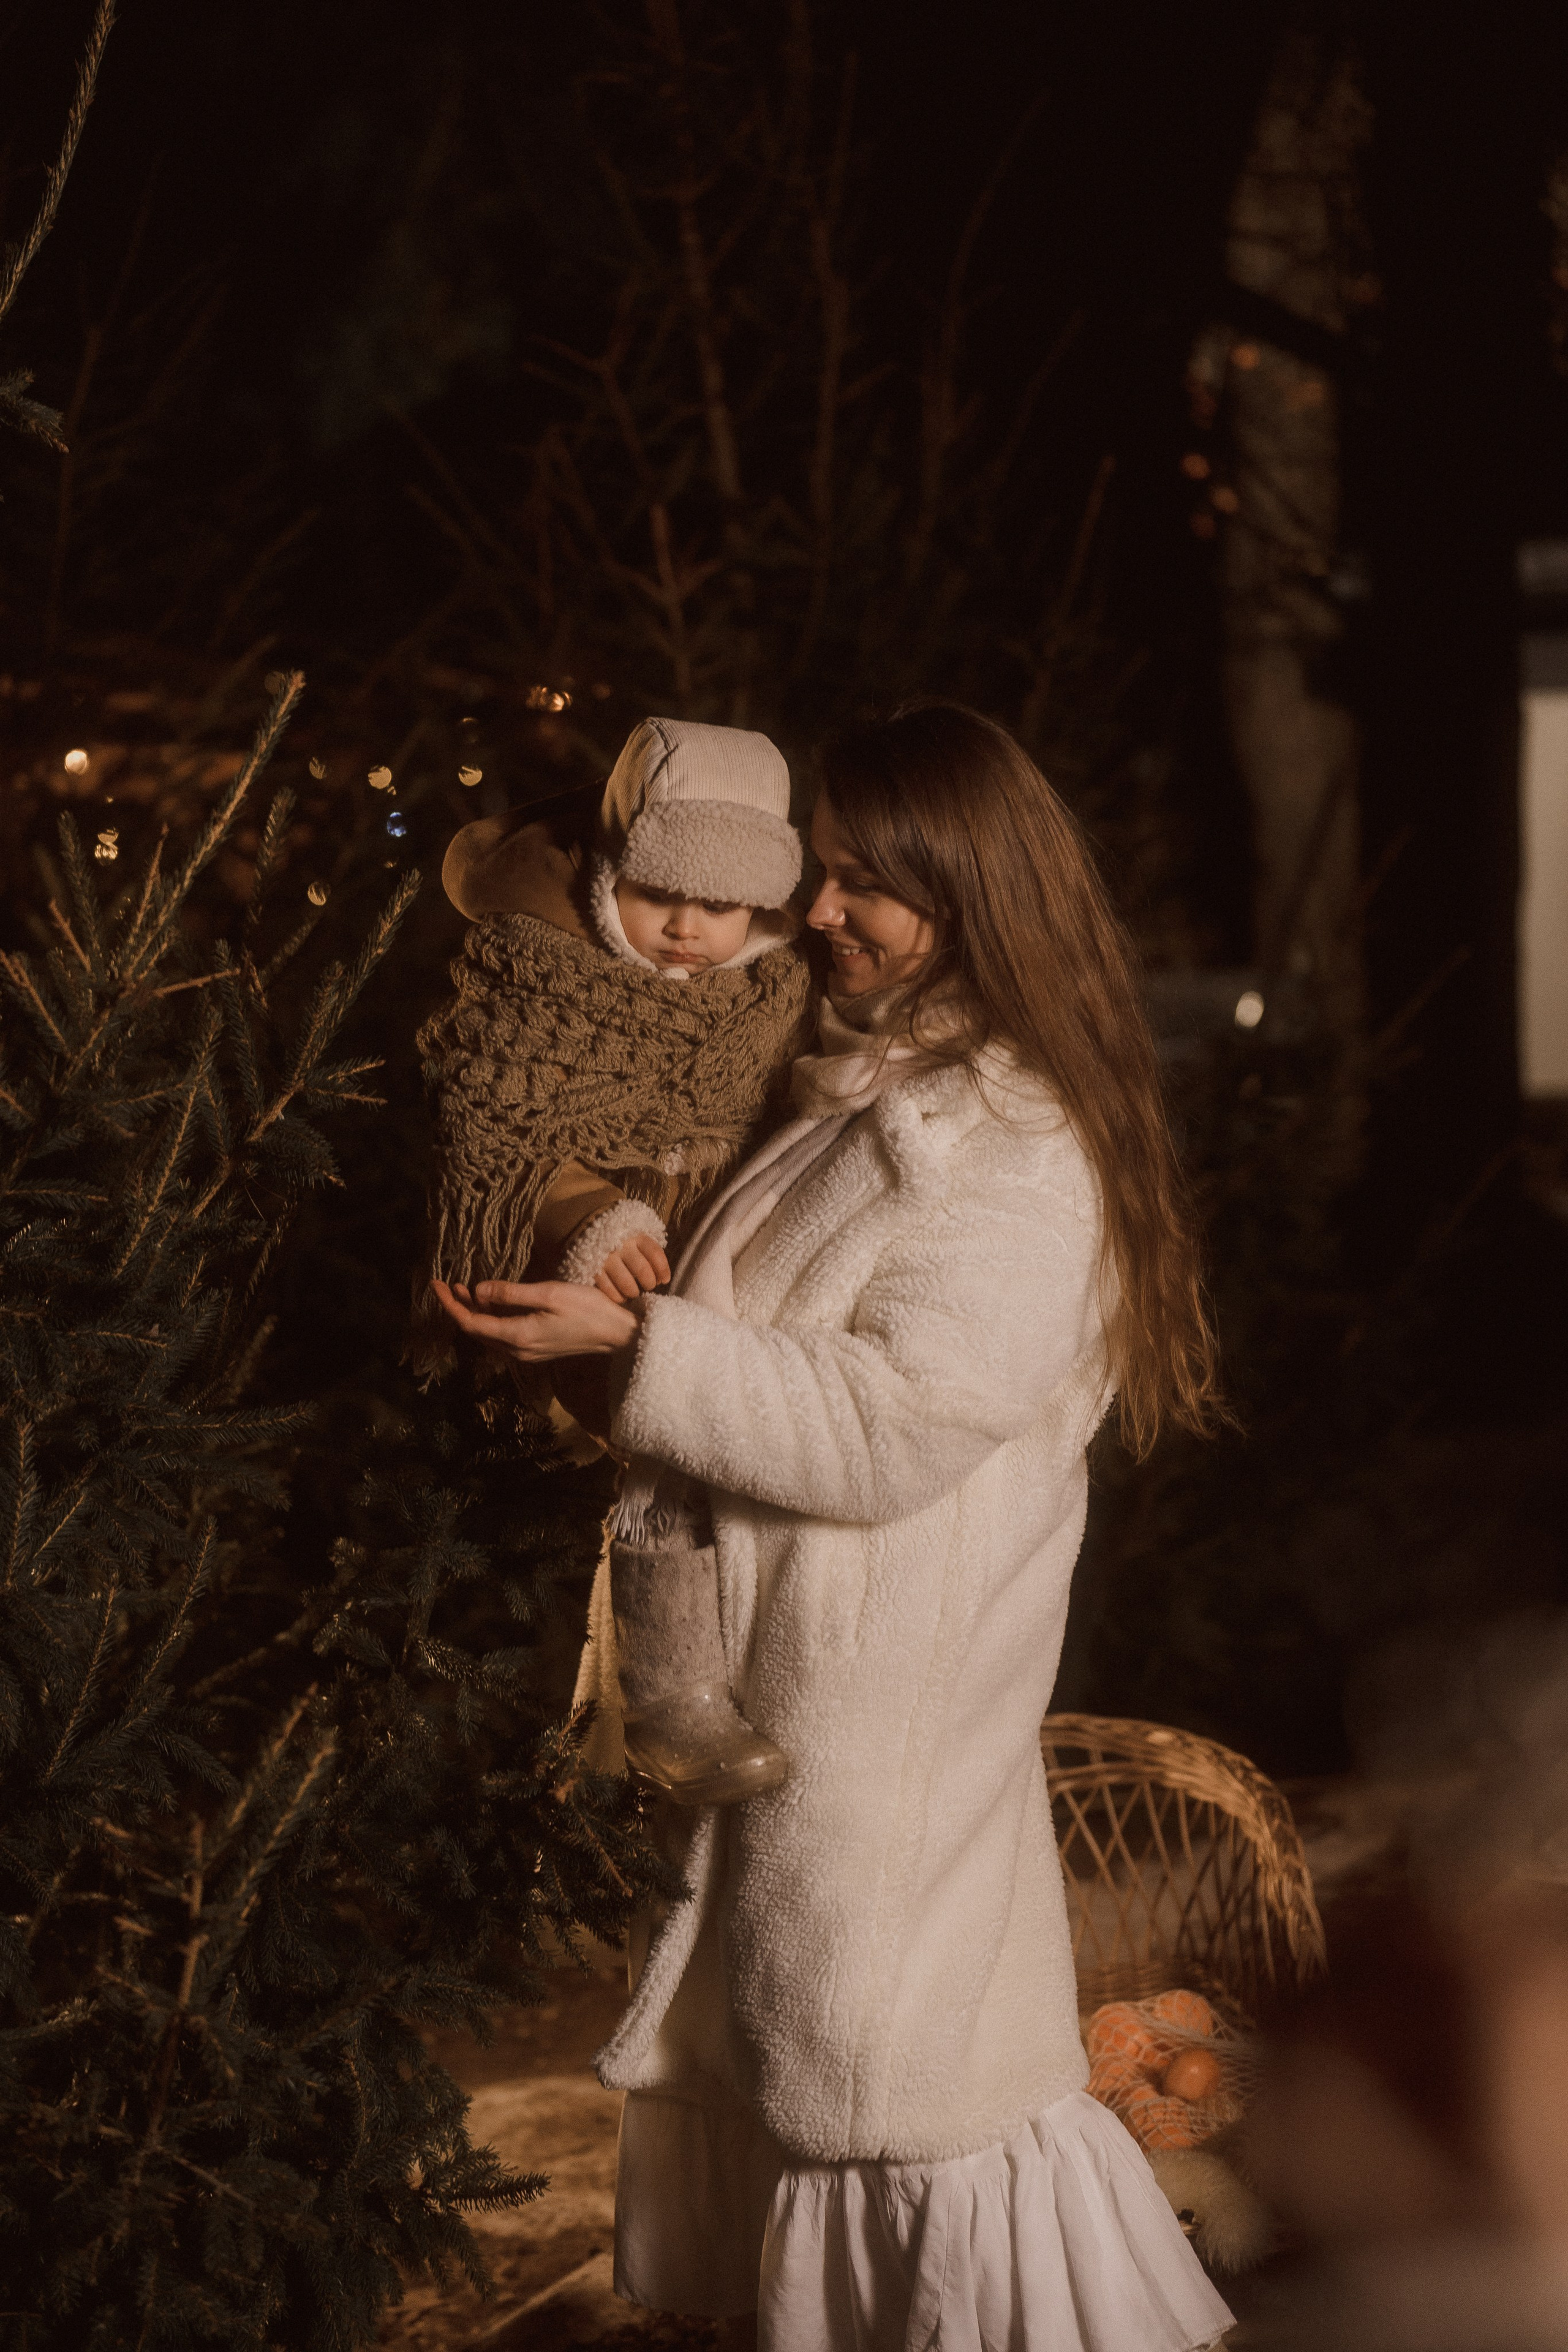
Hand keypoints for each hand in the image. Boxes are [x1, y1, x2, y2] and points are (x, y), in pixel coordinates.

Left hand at [432, 1277, 639, 1360]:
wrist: (617, 1334)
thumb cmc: (588, 1309)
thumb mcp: (549, 1293)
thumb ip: (511, 1293)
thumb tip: (478, 1290)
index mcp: (517, 1336)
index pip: (470, 1323)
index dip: (450, 1304)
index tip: (436, 1284)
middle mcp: (517, 1350)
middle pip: (476, 1331)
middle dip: (458, 1307)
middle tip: (446, 1283)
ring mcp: (527, 1353)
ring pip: (488, 1334)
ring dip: (474, 1312)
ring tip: (463, 1288)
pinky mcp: (536, 1350)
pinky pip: (502, 1336)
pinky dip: (491, 1319)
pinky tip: (491, 1303)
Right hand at [595, 1233, 670, 1302]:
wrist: (591, 1235)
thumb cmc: (623, 1245)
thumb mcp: (638, 1243)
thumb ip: (651, 1256)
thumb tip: (662, 1279)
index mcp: (636, 1237)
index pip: (655, 1254)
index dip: (663, 1270)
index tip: (664, 1280)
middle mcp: (622, 1246)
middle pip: (642, 1269)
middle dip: (649, 1283)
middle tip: (648, 1286)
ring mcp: (607, 1257)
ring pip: (626, 1282)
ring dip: (634, 1292)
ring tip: (634, 1292)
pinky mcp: (594, 1269)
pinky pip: (608, 1288)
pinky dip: (618, 1297)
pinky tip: (621, 1297)